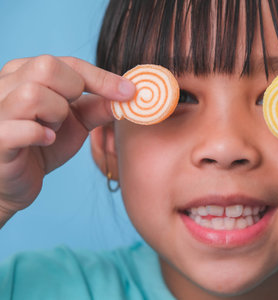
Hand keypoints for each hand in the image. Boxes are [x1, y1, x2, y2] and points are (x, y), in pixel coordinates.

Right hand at [0, 55, 134, 217]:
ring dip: (55, 115)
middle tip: (69, 114)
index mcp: (25, 73)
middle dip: (71, 92)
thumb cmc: (43, 146)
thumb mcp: (76, 123)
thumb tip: (129, 95)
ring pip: (33, 94)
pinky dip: (39, 134)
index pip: (68, 63)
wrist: (15, 183)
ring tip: (52, 128)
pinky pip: (18, 128)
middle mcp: (4, 84)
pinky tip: (46, 141)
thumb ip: (98, 106)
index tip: (130, 92)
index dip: (102, 78)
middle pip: (46, 67)